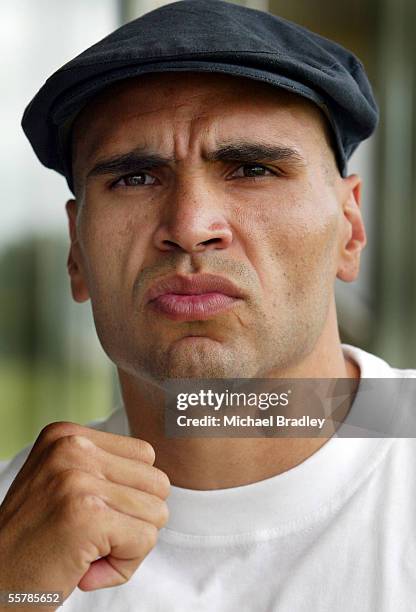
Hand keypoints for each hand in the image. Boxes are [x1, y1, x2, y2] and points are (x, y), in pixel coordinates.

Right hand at [0, 421, 169, 609]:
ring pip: (157, 512)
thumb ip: (106, 469)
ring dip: (129, 544)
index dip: (130, 496)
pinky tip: (87, 569)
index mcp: (68, 434)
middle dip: (135, 520)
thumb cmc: (35, 541)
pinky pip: (145, 539)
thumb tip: (162, 480)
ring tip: (88, 551)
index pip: (145, 456)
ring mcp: (78, 479)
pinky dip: (123, 564)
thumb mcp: (63, 482)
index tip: (91, 515)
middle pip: (157, 482)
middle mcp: (72, 447)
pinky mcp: (87, 515)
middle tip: (94, 538)